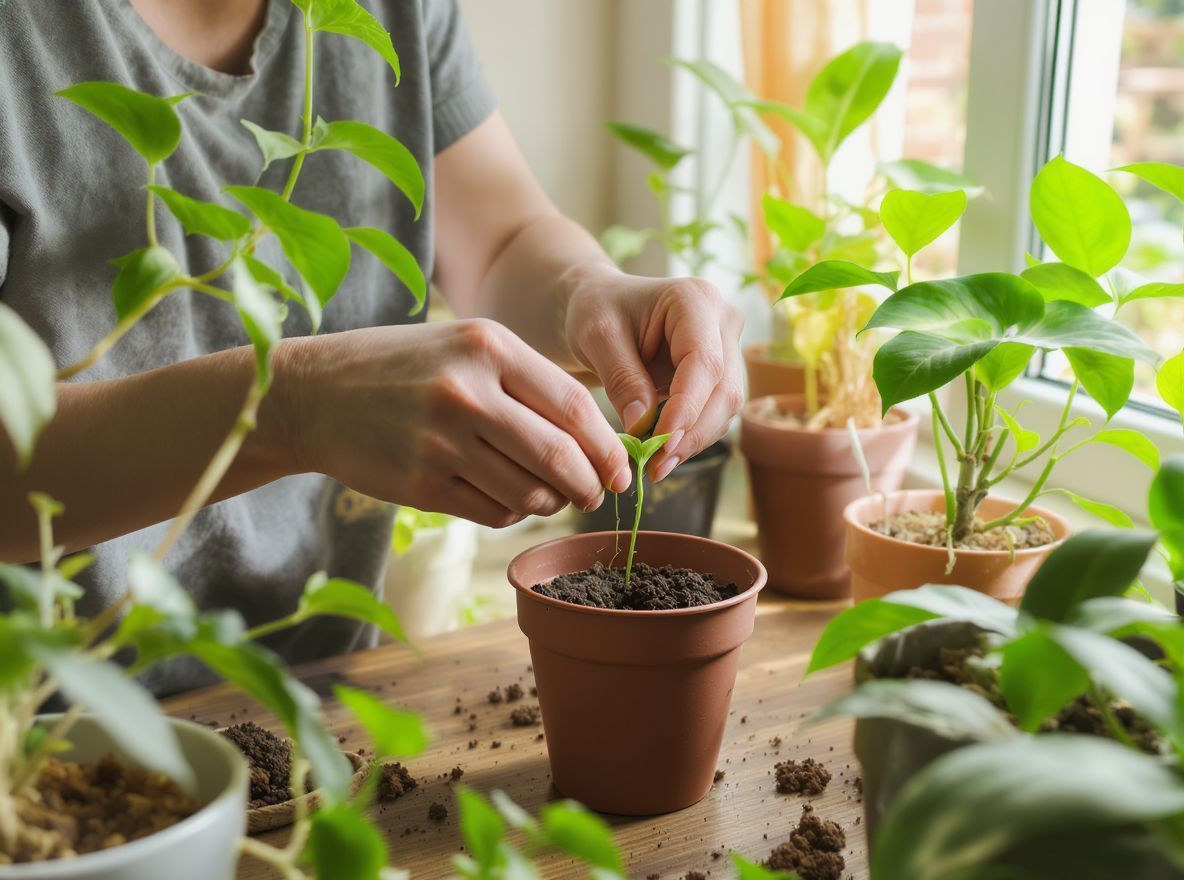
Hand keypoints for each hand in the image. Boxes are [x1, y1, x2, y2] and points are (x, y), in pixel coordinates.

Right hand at [274, 320, 630, 527]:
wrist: (311, 394)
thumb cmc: (402, 367)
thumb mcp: (464, 346)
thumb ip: (526, 382)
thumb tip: (593, 436)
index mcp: (488, 347)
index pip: (574, 406)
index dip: (608, 446)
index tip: (622, 468)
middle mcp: (467, 392)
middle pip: (559, 455)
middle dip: (590, 484)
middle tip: (597, 494)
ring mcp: (441, 441)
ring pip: (528, 491)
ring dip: (550, 503)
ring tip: (549, 496)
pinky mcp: (422, 483)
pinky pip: (492, 511)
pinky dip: (511, 512)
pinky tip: (506, 499)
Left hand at [565, 268, 744, 479]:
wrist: (603, 306)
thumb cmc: (597, 311)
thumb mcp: (597, 337)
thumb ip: (621, 378)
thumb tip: (643, 426)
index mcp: (696, 299)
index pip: (704, 361)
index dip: (687, 406)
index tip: (660, 442)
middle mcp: (724, 322)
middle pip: (724, 388)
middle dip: (691, 433)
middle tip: (656, 466)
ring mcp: (728, 349)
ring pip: (725, 407)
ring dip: (693, 441)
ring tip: (656, 466)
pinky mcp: (721, 374)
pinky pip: (715, 413)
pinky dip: (691, 437)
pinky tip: (663, 454)